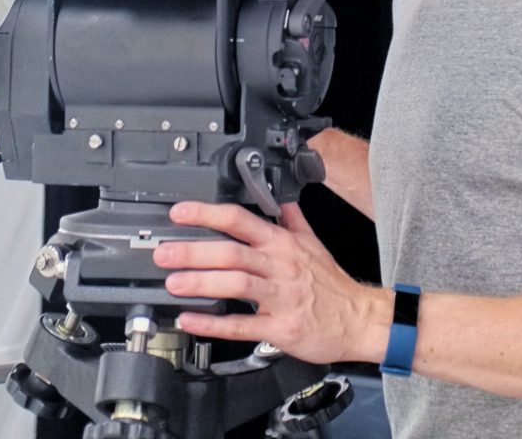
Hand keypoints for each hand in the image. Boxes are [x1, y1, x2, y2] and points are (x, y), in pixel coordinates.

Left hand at [152, 200, 390, 364]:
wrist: (357, 319)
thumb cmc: (331, 282)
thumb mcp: (311, 241)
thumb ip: (289, 217)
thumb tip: (278, 194)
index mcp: (281, 243)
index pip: (239, 220)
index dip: (207, 214)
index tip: (180, 212)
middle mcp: (278, 265)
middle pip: (231, 251)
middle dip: (193, 251)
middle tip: (164, 252)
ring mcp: (279, 296)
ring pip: (235, 284)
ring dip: (200, 283)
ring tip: (172, 283)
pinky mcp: (280, 327)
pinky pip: (242, 324)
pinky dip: (213, 323)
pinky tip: (190, 319)